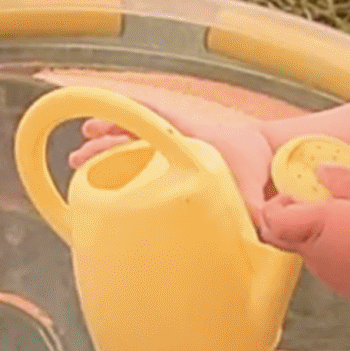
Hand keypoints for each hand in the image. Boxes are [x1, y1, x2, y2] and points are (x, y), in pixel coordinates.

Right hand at [65, 97, 274, 214]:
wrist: (271, 158)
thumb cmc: (258, 161)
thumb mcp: (254, 184)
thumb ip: (254, 209)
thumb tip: (257, 236)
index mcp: (193, 135)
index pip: (155, 115)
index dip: (125, 113)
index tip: (97, 116)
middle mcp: (178, 138)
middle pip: (134, 132)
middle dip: (104, 140)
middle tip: (78, 154)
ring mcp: (174, 150)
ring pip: (133, 145)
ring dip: (106, 150)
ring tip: (78, 160)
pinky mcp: (175, 165)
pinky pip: (144, 160)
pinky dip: (123, 165)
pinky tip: (105, 180)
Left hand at [257, 166, 349, 308]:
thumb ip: (341, 178)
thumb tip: (322, 170)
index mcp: (313, 228)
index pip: (271, 219)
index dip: (276, 203)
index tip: (296, 193)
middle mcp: (311, 253)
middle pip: (278, 236)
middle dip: (285, 217)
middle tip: (310, 203)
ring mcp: (323, 272)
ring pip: (301, 248)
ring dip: (309, 232)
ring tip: (340, 219)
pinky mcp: (338, 283)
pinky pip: (322, 262)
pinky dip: (327, 247)